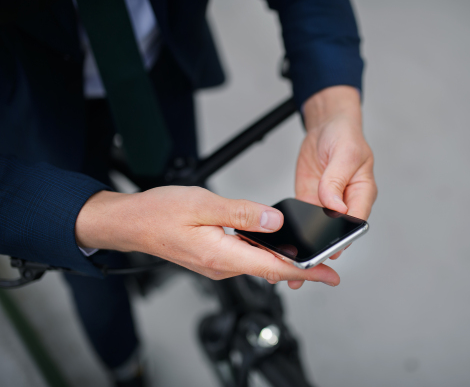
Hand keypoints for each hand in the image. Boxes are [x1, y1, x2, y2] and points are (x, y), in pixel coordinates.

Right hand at [75, 187, 339, 287]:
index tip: (328, 275)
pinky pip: (246, 259)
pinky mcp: (213, 258)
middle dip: (302, 269)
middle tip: (327, 266)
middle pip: (270, 270)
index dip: (305, 272)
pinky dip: (265, 256)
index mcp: (222, 255)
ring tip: (307, 256)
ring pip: (258, 265)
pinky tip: (274, 246)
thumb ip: (242, 213)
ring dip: (284, 262)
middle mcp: (222, 266)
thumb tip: (274, 220)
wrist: (131, 223)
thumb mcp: (204, 204)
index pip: (273, 268)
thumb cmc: (160, 212)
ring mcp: (217, 265)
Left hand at [295, 86, 376, 280]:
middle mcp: (345, 203)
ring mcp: (326, 205)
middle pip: (335, 234)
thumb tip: (334, 206)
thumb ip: (337, 179)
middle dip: (320, 253)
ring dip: (304, 249)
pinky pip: (302, 222)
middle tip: (304, 269)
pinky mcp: (310, 202)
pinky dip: (293, 235)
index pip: (355, 222)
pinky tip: (282, 247)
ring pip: (317, 234)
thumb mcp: (345, 153)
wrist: (327, 125)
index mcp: (361, 193)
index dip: (343, 238)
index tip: (330, 251)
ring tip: (289, 268)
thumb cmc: (344, 136)